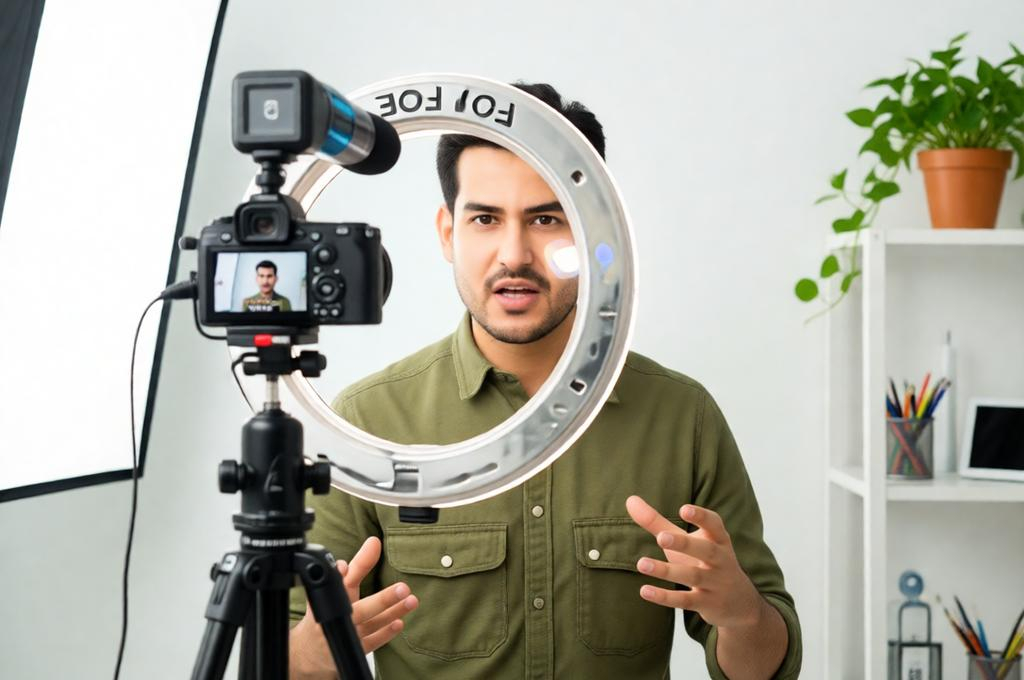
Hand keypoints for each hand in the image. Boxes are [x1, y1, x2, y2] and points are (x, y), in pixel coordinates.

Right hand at [290, 537, 418, 676]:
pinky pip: (372, 642)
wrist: (308, 652)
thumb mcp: (334, 593)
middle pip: (362, 608)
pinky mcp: (353, 650)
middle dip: (383, 599)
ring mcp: (347, 635)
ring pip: (372, 624)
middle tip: (403, 588)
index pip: (347, 577)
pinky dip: (385, 633)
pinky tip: (398, 623)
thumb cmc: (324, 615)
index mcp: (333, 597)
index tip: (374, 544)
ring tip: (411, 601)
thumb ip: (348, 574)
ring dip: (393, 613)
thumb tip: (358, 555)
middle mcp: (339, 617)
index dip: (361, 562)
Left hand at [625, 495, 766, 630]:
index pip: (714, 525)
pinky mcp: (707, 604)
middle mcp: (720, 560)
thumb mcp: (686, 540)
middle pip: (705, 550)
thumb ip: (657, 522)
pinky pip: (685, 601)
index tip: (684, 508)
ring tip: (641, 563)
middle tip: (661, 537)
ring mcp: (715, 583)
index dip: (701, 516)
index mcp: (718, 540)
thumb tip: (630, 500)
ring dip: (666, 571)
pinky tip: (645, 591)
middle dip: (684, 543)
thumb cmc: (705, 561)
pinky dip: (665, 597)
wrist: (740, 603)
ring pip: (692, 576)